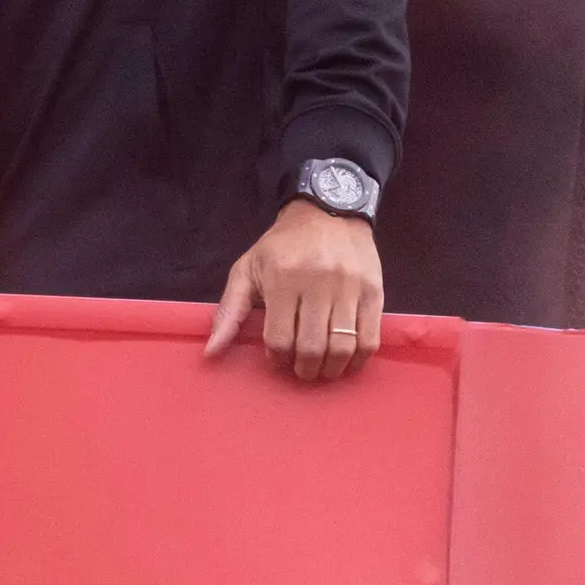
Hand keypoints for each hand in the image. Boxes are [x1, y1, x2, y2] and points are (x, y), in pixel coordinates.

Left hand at [204, 198, 384, 382]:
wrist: (328, 213)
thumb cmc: (281, 246)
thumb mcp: (247, 269)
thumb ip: (228, 311)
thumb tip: (211, 352)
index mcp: (281, 279)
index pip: (279, 338)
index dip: (277, 358)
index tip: (277, 359)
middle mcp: (317, 284)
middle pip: (312, 347)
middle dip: (304, 369)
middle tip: (300, 371)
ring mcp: (349, 289)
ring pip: (343, 346)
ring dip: (331, 369)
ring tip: (321, 370)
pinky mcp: (374, 292)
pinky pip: (370, 338)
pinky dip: (358, 359)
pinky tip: (347, 363)